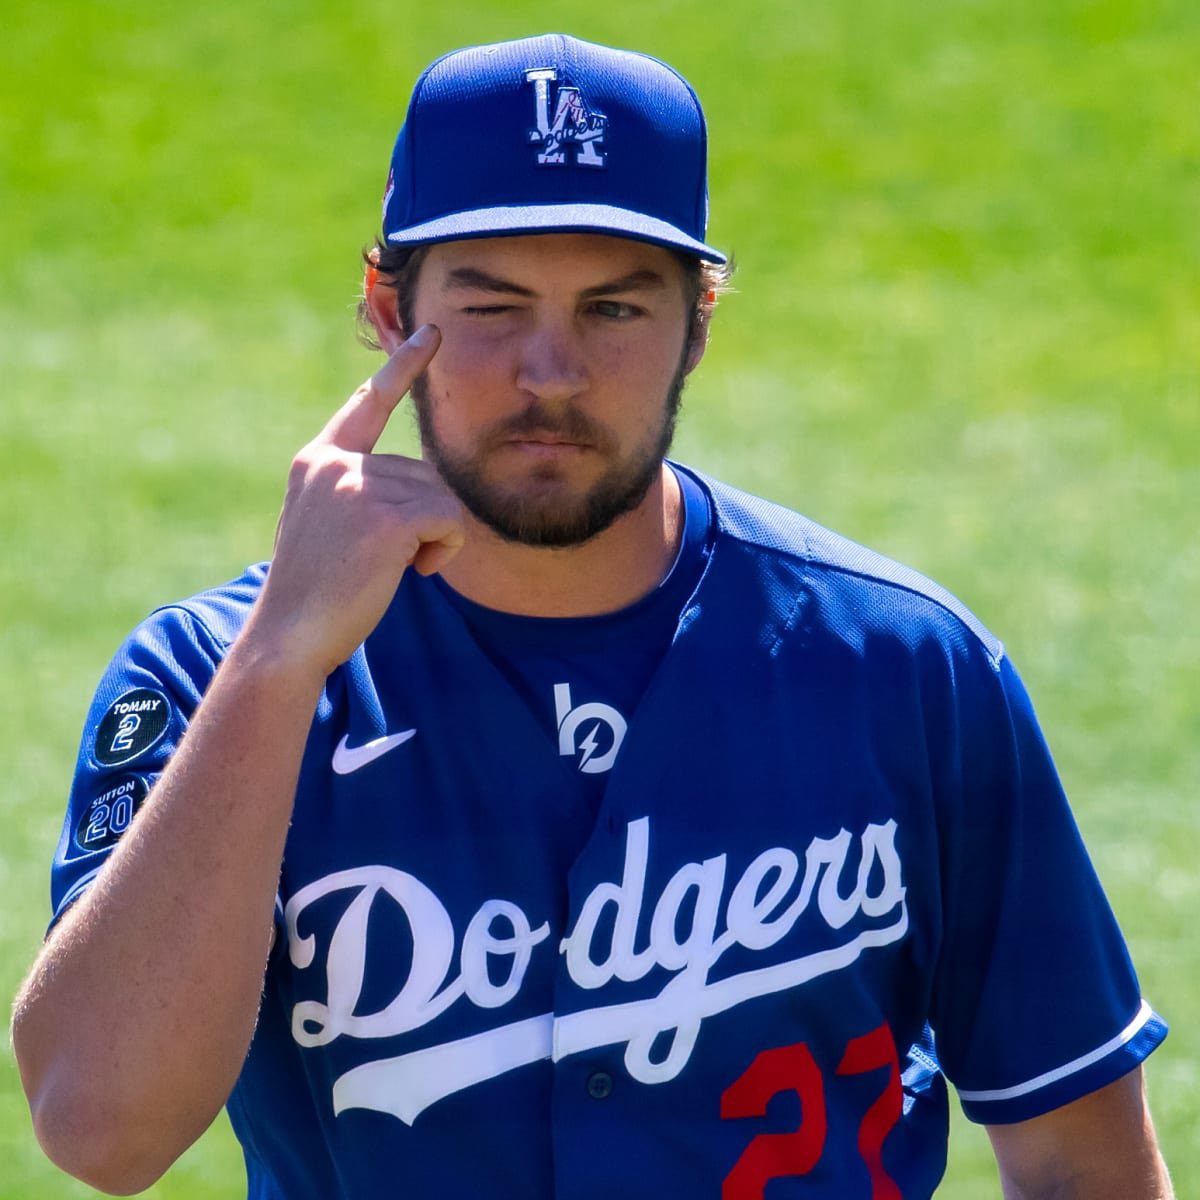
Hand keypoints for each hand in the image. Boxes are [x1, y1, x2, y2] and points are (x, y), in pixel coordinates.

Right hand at [251, 324, 464, 676]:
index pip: (368, 404)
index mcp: (318, 460)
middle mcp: (335, 464)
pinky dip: (446, 550)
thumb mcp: (328, 524)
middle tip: (384, 559)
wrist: (288, 637)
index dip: (402, 368)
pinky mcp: (383, 517)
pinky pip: (449, 520)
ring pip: (440, 497)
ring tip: (389, 568)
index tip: (430, 333)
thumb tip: (423, 488)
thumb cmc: (316, 592)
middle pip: (423, 472)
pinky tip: (413, 571)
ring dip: (434, 538)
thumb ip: (360, 492)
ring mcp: (356, 487)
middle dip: (423, 519)